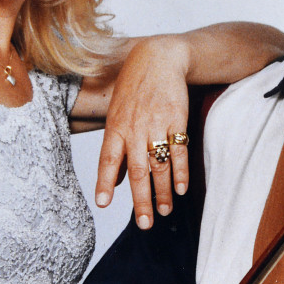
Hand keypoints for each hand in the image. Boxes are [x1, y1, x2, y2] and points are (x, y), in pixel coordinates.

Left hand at [94, 37, 190, 228]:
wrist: (158, 59)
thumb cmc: (134, 89)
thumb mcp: (116, 114)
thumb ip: (115, 149)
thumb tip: (114, 181)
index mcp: (115, 128)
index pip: (107, 160)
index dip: (105, 182)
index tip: (102, 204)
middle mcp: (133, 129)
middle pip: (136, 171)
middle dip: (140, 200)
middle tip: (145, 224)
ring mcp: (155, 125)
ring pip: (159, 165)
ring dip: (163, 191)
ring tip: (164, 211)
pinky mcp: (176, 120)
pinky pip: (178, 151)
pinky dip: (180, 171)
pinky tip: (181, 189)